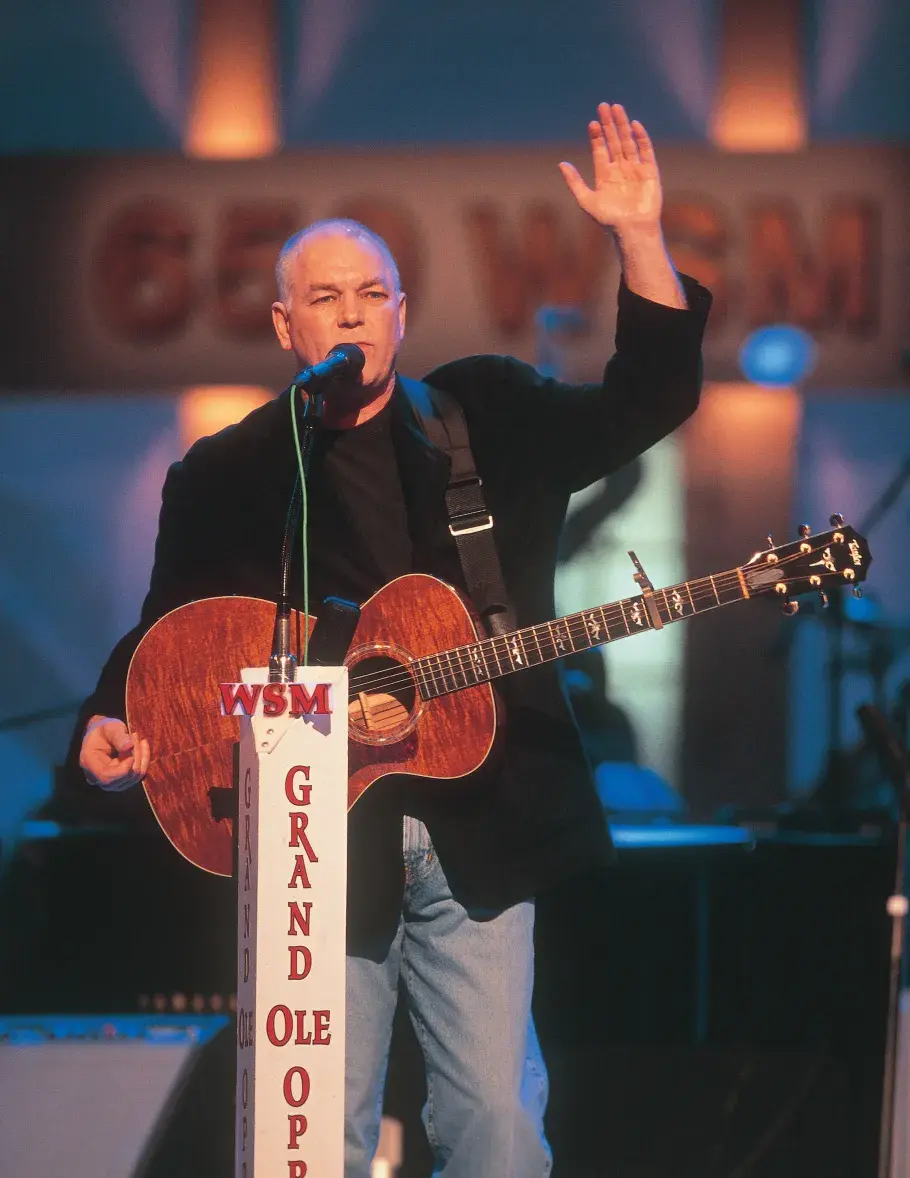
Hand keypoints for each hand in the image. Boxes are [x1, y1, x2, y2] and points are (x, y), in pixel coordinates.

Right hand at [80, 715, 149, 790]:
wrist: (103, 734)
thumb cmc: (104, 729)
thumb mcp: (110, 728)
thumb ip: (118, 737)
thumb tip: (129, 746)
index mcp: (89, 763)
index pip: (106, 777)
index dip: (123, 768)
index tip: (131, 748)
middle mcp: (97, 777)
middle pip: (121, 779)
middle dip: (135, 759)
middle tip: (134, 736)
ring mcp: (109, 782)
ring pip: (132, 778)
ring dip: (141, 758)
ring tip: (136, 739)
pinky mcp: (121, 781)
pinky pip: (137, 776)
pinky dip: (144, 760)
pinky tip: (142, 745)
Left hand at [559, 103, 661, 234]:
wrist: (632, 230)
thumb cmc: (609, 220)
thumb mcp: (586, 200)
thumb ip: (574, 182)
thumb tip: (561, 164)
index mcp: (605, 175)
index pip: (600, 149)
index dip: (596, 136)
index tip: (592, 123)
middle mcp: (620, 169)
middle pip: (613, 141)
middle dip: (608, 124)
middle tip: (603, 106)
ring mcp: (635, 169)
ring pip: (628, 141)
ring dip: (622, 125)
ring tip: (616, 108)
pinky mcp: (649, 171)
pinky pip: (646, 150)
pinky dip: (641, 137)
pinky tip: (634, 125)